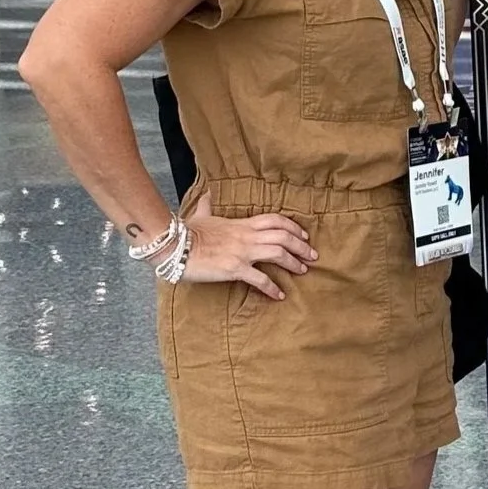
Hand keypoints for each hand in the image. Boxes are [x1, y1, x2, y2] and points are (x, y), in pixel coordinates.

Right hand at [181, 207, 316, 299]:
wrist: (174, 246)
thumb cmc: (187, 232)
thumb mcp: (201, 215)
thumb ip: (208, 205)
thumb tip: (208, 193)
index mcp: (242, 224)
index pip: (275, 220)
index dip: (293, 226)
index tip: (304, 235)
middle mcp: (247, 236)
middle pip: (283, 236)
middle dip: (301, 245)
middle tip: (313, 255)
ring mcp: (242, 252)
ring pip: (278, 253)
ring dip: (294, 262)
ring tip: (303, 271)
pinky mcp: (235, 268)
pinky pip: (260, 279)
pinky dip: (272, 288)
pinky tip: (279, 295)